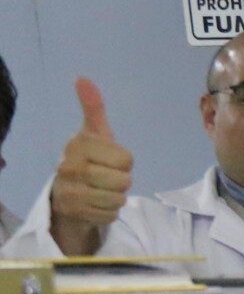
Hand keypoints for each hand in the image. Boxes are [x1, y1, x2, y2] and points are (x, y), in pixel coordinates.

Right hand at [50, 78, 132, 255]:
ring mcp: (69, 191)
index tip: (111, 160)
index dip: (125, 162)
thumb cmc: (89, 159)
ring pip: (117, 199)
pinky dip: (109, 212)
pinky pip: (109, 215)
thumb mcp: (94, 133)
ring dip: (117, 197)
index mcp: (79, 144)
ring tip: (102, 190)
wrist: (67, 193)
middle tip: (109, 177)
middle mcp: (69, 166)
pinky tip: (96, 203)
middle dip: (122, 181)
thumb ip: (93, 108)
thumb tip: (83, 78)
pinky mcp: (74, 212)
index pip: (126, 158)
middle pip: (123, 180)